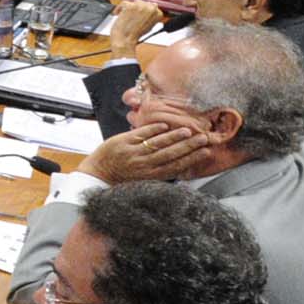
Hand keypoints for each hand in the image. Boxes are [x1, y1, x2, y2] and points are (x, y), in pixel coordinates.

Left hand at [79, 120, 207, 182]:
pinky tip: (165, 125)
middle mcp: (142, 165)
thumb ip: (159, 170)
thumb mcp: (143, 178)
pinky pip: (141, 133)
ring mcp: (132, 153)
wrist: (97, 174)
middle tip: (203, 138)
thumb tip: (181, 162)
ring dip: (174, 136)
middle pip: (170, 154)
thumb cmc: (122, 177)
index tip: (206, 152)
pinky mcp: (122, 142)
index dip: (192, 159)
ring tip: (189, 130)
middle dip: (189, 146)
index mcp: (150, 176)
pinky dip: (154, 129)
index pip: (175, 166)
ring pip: (158, 143)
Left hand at [105, 0, 163, 58]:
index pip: (151, 6)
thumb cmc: (135, 36)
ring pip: (133, 2)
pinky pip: (124, 3)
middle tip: (130, 16)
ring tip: (125, 17)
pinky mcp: (130, 6)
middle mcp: (151, 8)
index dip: (143, 11)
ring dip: (128, 8)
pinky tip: (118, 14)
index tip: (138, 15)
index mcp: (158, 13)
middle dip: (136, 9)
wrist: (125, 40)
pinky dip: (119, 8)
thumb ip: (150, 17)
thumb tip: (147, 10)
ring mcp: (141, 6)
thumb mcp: (149, 26)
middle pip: (142, 2)